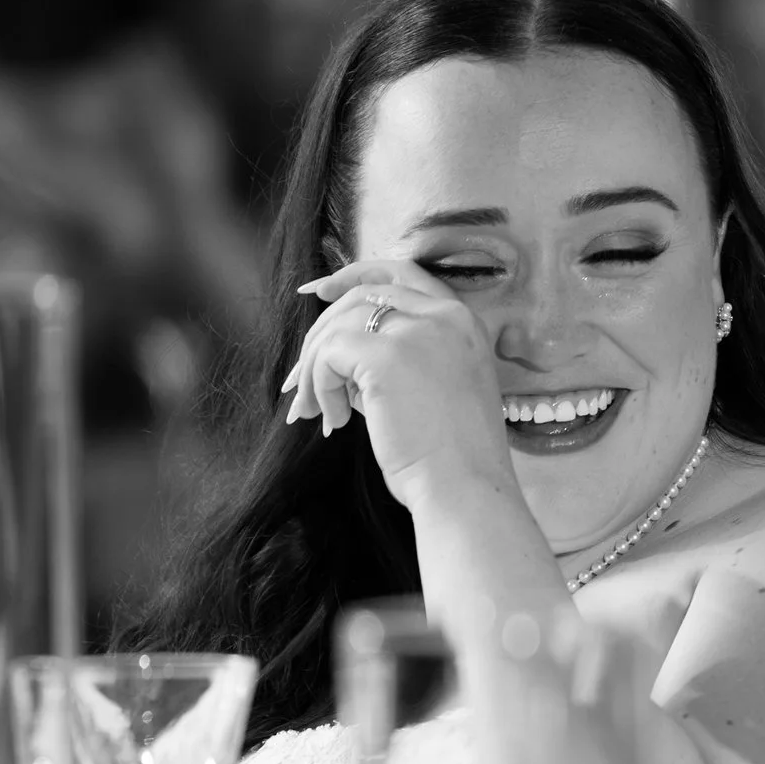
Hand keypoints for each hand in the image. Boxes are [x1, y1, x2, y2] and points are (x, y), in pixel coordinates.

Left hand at [282, 259, 512, 512]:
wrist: (466, 489)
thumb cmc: (450, 455)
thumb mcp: (436, 388)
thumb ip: (397, 359)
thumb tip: (334, 351)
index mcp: (464, 322)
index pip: (402, 274)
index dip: (354, 276)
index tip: (318, 292)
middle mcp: (446, 317)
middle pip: (362, 296)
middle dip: (320, 333)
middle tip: (299, 380)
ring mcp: (418, 332)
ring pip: (339, 325)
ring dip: (316, 369)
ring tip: (318, 412)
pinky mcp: (387, 356)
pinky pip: (329, 355)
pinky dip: (321, 387)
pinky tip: (335, 422)